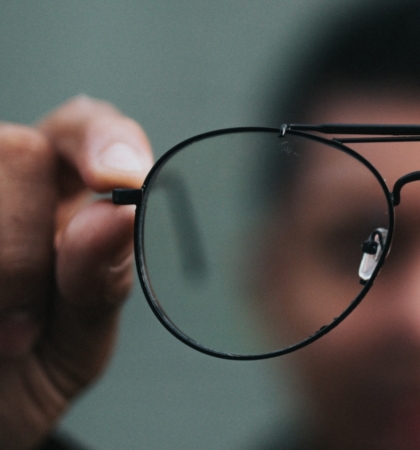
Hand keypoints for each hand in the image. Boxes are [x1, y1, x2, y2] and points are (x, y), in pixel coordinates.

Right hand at [0, 96, 151, 449]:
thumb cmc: (23, 377)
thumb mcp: (76, 341)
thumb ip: (100, 280)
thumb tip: (117, 214)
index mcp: (60, 200)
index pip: (84, 127)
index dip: (102, 139)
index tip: (116, 179)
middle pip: (19, 152)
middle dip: (24, 244)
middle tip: (22, 326)